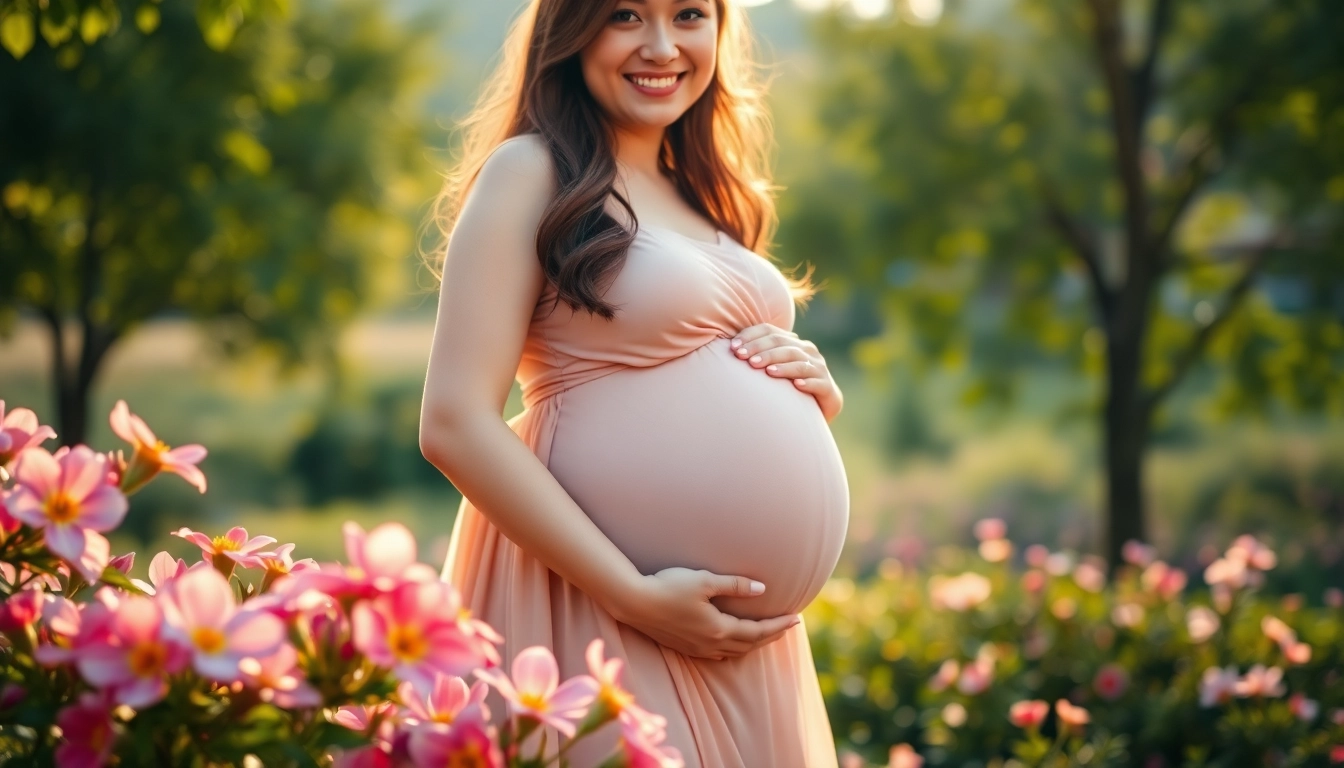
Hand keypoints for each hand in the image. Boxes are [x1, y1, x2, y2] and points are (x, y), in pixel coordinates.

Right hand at [611, 567, 799, 660]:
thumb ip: (734, 585)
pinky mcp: (684, 647)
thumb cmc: (668, 586)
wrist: (633, 602)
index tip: (797, 620)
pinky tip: (732, 642)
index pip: (757, 631)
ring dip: (753, 644)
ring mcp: (696, 648)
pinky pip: (718, 654)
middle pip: (749, 645)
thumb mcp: (704, 580)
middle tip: (788, 627)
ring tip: (765, 635)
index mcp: (718, 628)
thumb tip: (761, 589)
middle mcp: (710, 644)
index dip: (779, 626)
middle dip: (771, 636)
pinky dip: (733, 649)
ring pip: (734, 652)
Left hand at [730, 324, 842, 421]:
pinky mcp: (828, 388)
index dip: (752, 336)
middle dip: (763, 351)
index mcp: (793, 342)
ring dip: (783, 366)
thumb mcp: (772, 368)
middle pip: (783, 345)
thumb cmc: (788, 387)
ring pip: (800, 363)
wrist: (819, 407)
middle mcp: (808, 351)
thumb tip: (728, 349)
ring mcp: (819, 368)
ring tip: (768, 372)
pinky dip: (807, 383)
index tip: (733, 348)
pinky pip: (818, 383)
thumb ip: (757, 357)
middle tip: (745, 359)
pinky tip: (796, 386)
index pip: (770, 332)